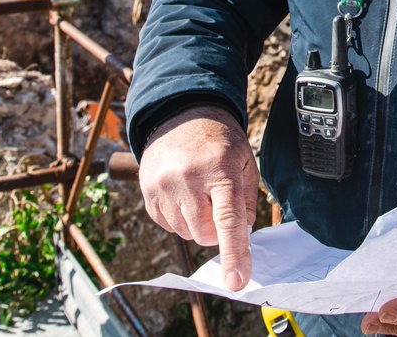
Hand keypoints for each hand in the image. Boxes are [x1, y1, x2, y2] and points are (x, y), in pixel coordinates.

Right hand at [138, 104, 258, 290]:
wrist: (181, 115)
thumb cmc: (219, 141)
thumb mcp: (245, 160)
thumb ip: (248, 199)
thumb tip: (243, 233)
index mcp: (220, 170)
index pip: (229, 220)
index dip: (234, 254)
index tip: (236, 281)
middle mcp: (189, 180)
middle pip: (205, 234)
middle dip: (217, 229)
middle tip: (218, 202)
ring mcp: (164, 187)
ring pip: (186, 233)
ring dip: (197, 223)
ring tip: (198, 191)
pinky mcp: (148, 193)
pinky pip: (168, 226)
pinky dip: (179, 218)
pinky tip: (182, 193)